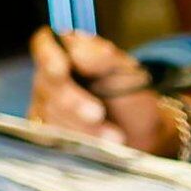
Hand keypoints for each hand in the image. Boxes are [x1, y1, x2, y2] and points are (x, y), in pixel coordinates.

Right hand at [29, 27, 172, 154]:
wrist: (145, 132)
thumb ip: (102, 58)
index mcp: (68, 53)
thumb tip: (77, 55)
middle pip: (46, 84)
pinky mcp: (48, 131)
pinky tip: (98, 145)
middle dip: (71, 101)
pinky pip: (51, 136)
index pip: (45, 45)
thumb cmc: (132, 95)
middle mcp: (51, 77)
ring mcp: (46, 104)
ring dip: (81, 127)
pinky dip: (76, 141)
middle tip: (97, 113)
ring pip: (49, 114)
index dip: (47, 56)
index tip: (61, 69)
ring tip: (114, 136)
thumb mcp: (126, 70)